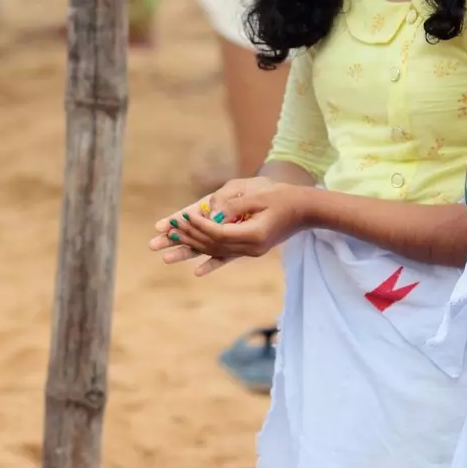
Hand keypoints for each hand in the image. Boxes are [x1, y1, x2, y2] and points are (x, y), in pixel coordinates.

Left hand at [149, 177, 304, 275]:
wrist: (306, 210)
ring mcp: (250, 251)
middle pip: (211, 245)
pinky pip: (227, 257)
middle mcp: (250, 247)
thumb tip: (210, 209)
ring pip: (215, 251)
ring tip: (165, 254)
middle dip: (184, 240)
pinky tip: (198, 271)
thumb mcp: (260, 196)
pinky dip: (212, 262)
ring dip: (191, 250)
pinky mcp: (250, 249)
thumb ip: (234, 204)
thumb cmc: (284, 197)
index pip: (217, 233)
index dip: (197, 226)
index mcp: (253, 235)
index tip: (180, 218)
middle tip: (160, 238)